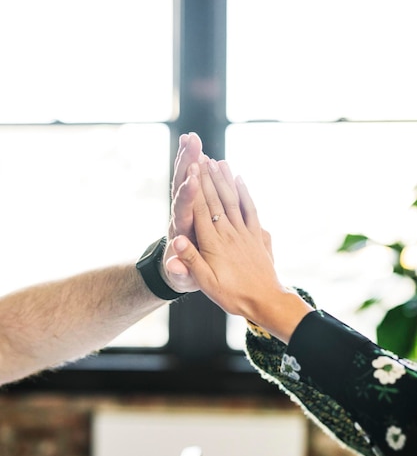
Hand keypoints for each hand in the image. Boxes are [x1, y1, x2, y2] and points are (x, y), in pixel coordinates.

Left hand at [162, 132, 202, 292]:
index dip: (187, 195)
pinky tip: (199, 146)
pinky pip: (191, 180)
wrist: (175, 270)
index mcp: (182, 232)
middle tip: (192, 143)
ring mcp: (183, 208)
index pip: (183, 210)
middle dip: (186, 165)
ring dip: (187, 158)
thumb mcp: (184, 278)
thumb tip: (172, 265)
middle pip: (180, 186)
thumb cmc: (184, 275)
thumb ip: (181, 271)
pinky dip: (193, 164)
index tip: (192, 179)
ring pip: (183, 179)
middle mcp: (180, 215)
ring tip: (192, 137)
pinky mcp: (189, 204)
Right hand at [169, 159, 312, 341]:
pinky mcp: (257, 235)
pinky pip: (250, 209)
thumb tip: (175, 239)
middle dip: (207, 176)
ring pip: (232, 200)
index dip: (195, 188)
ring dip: (224, 179)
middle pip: (216, 200)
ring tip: (216, 160)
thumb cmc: (232, 295)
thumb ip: (191, 260)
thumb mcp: (206, 283)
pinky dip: (244, 192)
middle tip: (200, 154)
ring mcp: (244, 232)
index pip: (201, 210)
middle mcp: (229, 233)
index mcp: (213, 244)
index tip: (190, 167)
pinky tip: (239, 179)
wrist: (265, 301)